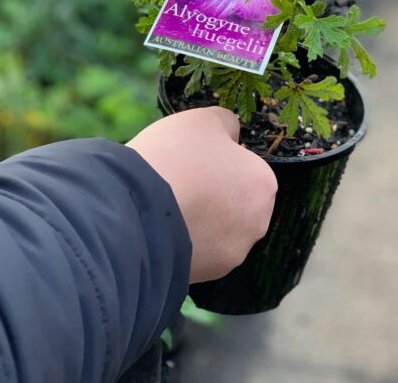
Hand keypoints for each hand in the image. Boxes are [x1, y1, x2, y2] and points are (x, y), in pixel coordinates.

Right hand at [127, 107, 276, 282]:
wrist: (134, 210)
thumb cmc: (175, 158)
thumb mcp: (203, 119)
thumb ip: (226, 123)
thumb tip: (232, 134)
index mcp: (263, 184)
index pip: (245, 167)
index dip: (218, 160)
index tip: (192, 158)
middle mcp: (257, 224)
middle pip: (234, 201)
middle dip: (212, 192)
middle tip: (179, 180)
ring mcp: (231, 255)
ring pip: (216, 229)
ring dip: (198, 219)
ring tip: (165, 204)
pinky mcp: (205, 276)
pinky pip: (197, 253)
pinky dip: (182, 241)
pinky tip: (160, 227)